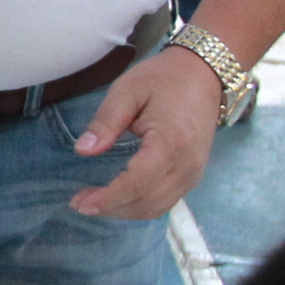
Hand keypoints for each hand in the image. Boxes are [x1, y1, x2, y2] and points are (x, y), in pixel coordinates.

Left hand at [67, 46, 218, 219]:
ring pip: (158, 208)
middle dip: (112, 208)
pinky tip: (119, 197)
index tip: (80, 202)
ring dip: (125, 210)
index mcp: (170, 142)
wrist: (204, 73)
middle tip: (79, 203)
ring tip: (94, 202)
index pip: (137, 183)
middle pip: (147, 203)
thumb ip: (105, 122)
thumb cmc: (164, 78)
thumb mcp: (127, 90)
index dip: (107, 198)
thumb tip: (82, 150)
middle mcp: (187, 165)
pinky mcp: (194, 173)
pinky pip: (167, 200)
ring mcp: (194, 172)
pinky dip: (141, 205)